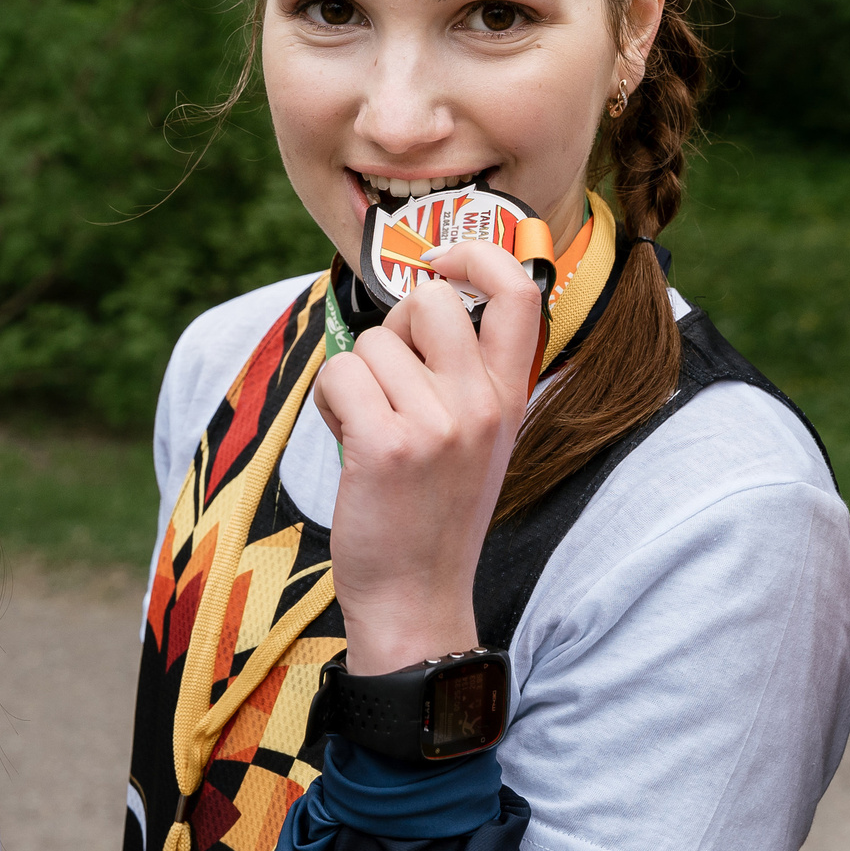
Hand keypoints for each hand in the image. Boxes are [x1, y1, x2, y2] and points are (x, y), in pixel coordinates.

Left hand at [314, 241, 542, 674]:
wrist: (417, 597)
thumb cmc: (433, 511)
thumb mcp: (479, 438)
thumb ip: (465, 372)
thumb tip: (422, 299)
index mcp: (510, 395)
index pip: (519, 290)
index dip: (476, 253)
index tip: (441, 262)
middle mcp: (482, 404)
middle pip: (431, 299)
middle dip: (394, 324)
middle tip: (390, 374)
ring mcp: (438, 425)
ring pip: (372, 342)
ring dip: (355, 377)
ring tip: (368, 426)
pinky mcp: (387, 445)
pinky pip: (340, 374)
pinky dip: (330, 401)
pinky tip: (347, 438)